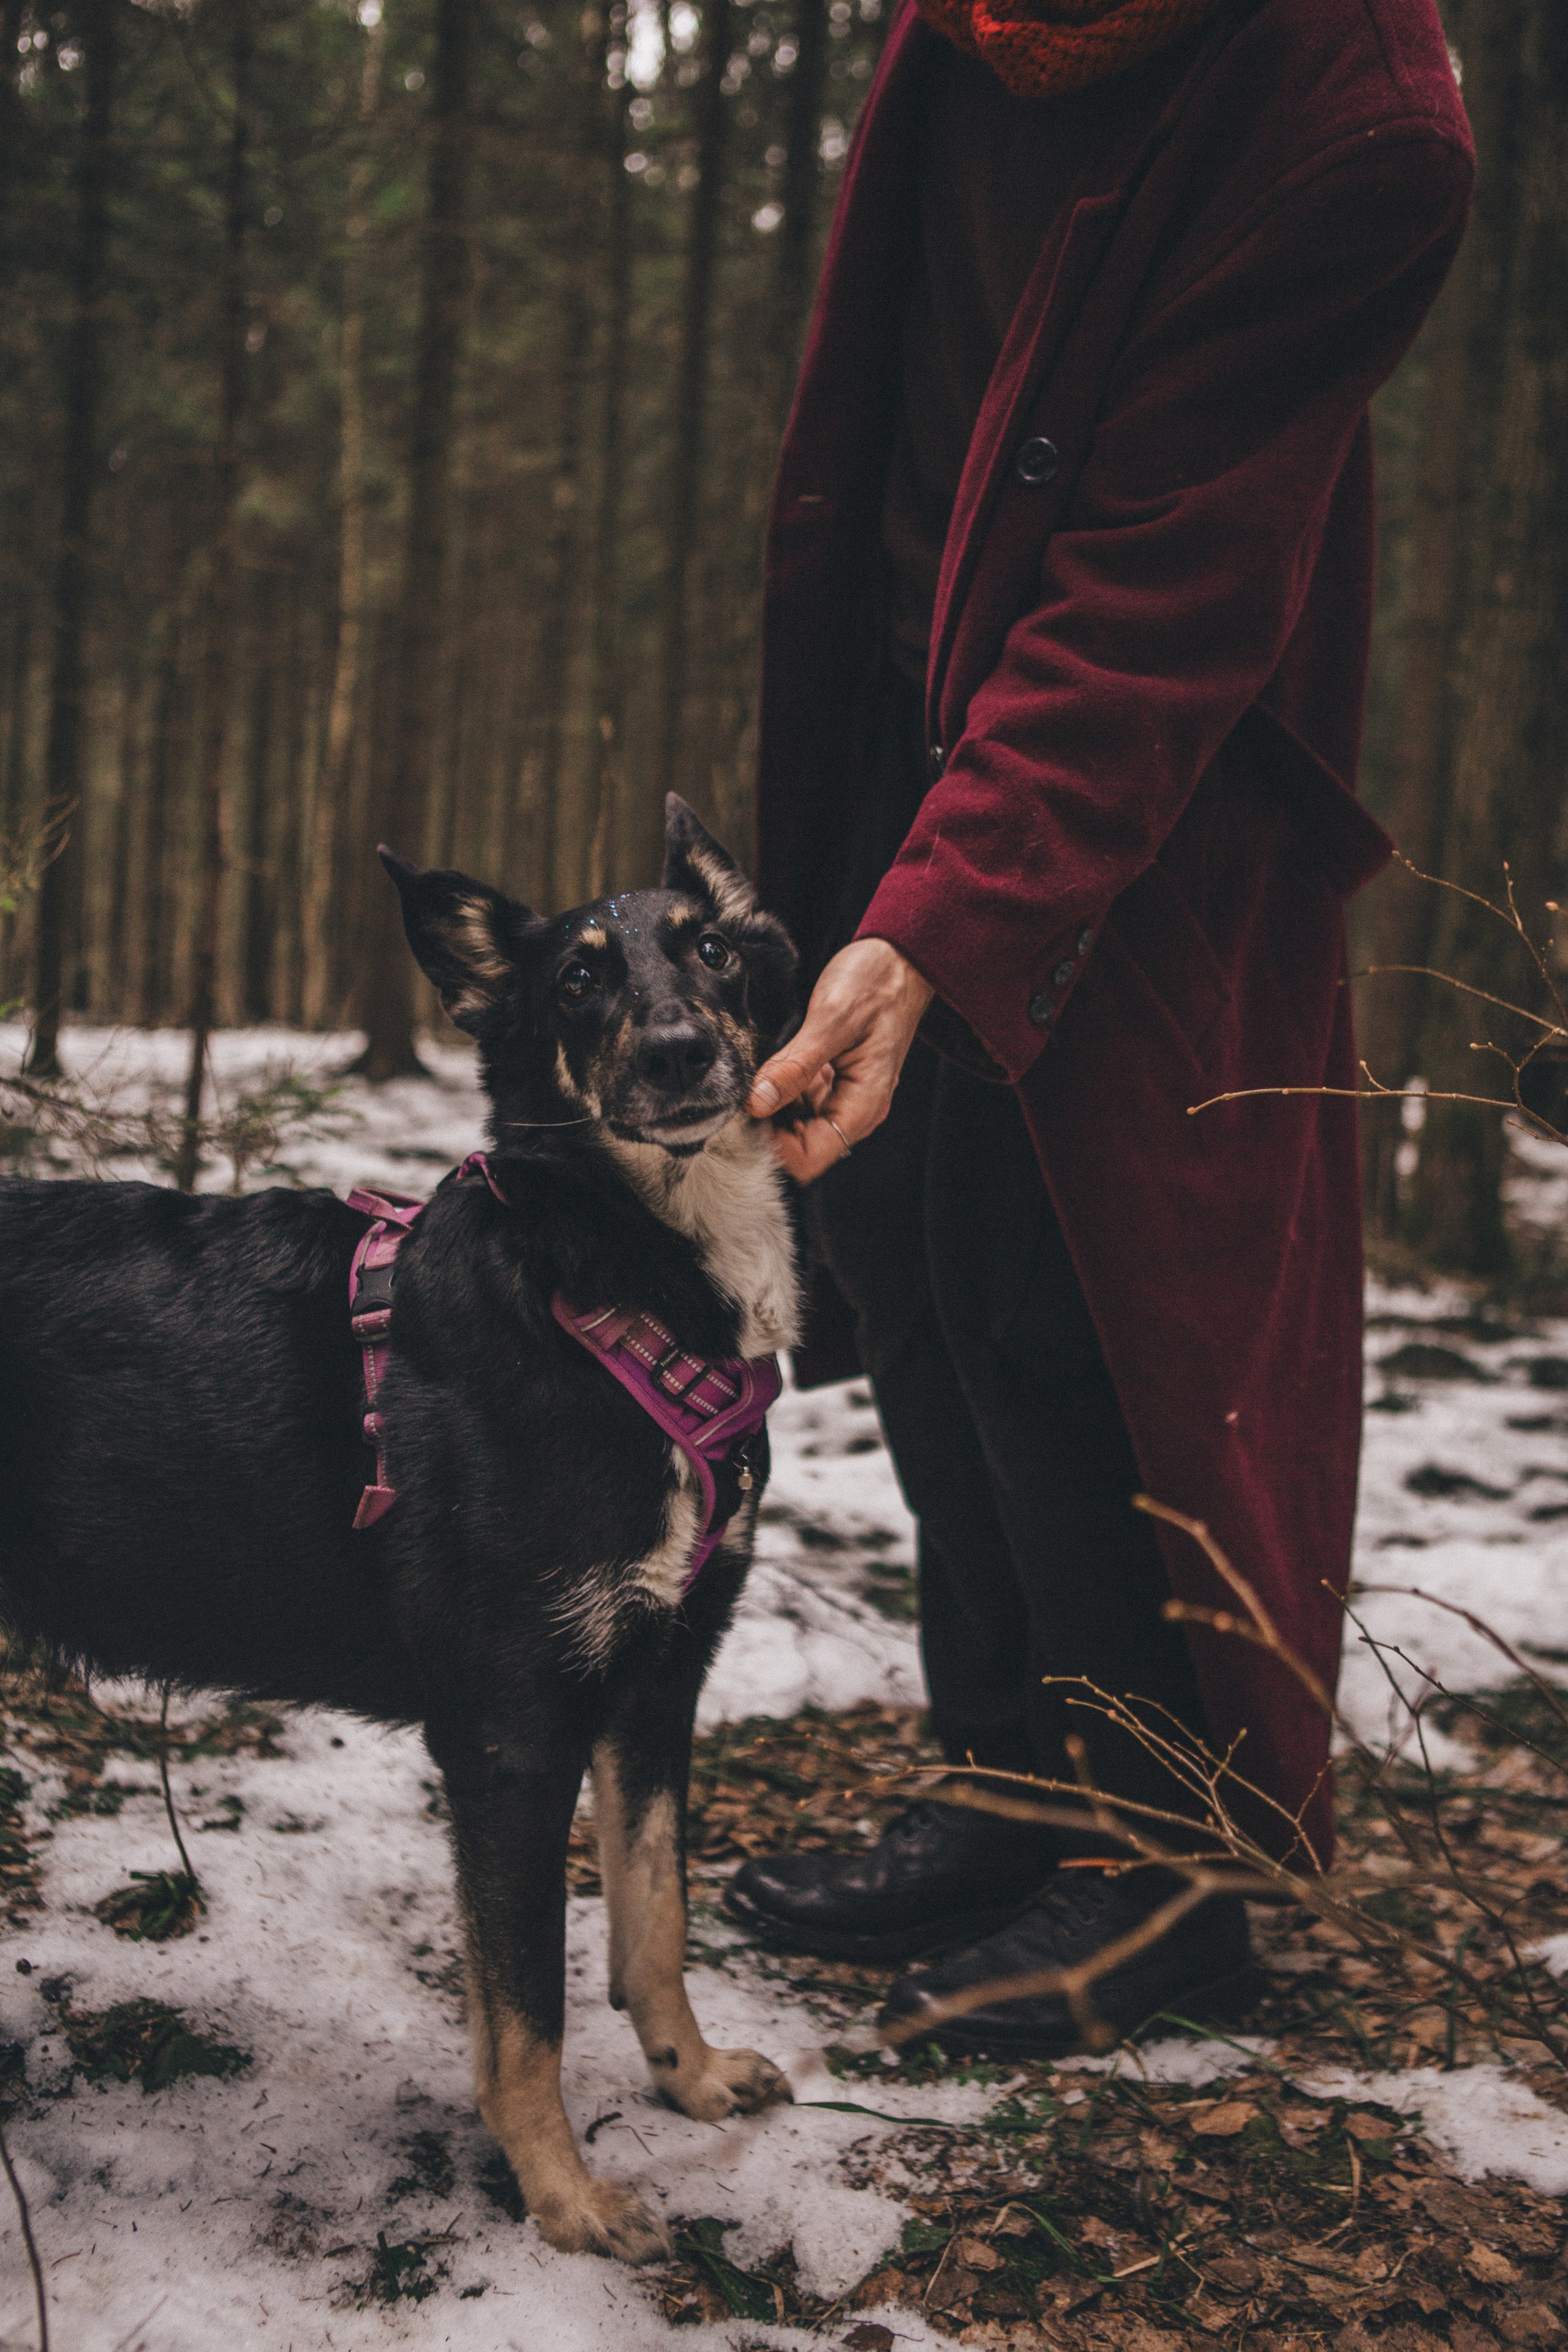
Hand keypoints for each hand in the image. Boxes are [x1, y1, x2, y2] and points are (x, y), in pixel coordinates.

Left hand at [747, 938, 933, 1183]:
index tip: (744, 1115)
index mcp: (863, 1104)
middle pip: (799, 1146)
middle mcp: (854, 1108)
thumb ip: (795, 1065)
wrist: (898, 958)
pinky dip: (778, 1087)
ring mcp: (843, 1094)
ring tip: (753, 1073)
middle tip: (740, 1091)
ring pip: (794, 1123)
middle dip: (767, 1127)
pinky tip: (768, 1064)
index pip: (810, 1157)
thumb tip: (757, 1103)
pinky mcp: (832, 1079)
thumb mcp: (832, 1020)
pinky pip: (798, 1098)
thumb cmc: (878, 983)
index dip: (773, 1146)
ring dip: (770, 1106)